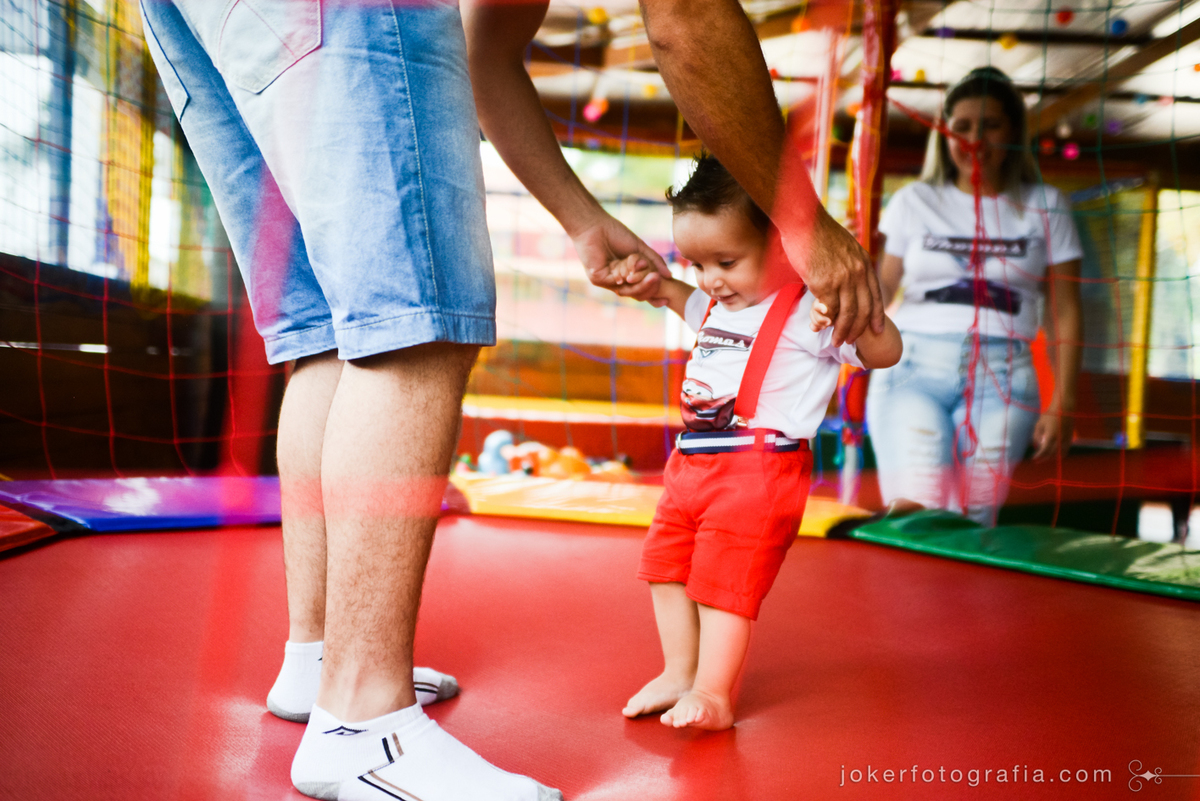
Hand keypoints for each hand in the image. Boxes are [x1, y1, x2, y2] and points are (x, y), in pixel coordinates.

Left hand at [570, 211, 669, 304]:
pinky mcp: (599, 279)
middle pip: (637, 293)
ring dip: (637, 279)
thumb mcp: (640, 248)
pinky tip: (627, 266)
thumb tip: (669, 276)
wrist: (596, 225)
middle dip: (648, 286)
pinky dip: (625, 273)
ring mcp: (608, 281)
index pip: (643, 289)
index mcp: (628, 275)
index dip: (654, 293)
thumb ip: (654, 261)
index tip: (666, 299)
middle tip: (656, 278)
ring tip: (645, 269)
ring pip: (628, 290)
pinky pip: (617, 282)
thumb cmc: (616, 233)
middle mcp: (618, 281)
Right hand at [778, 209, 883, 346]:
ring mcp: (842, 279)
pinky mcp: (824, 284)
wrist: (804, 222)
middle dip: (858, 329)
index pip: (876, 295)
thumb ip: (849, 262)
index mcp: (864, 263)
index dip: (877, 315)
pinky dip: (824, 322)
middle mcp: (858, 272)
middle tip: (850, 341)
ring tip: (836, 342)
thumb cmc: (818, 232)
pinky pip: (829, 311)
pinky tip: (817, 328)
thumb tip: (846, 275)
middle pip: (863, 309)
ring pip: (847, 314)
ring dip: (842, 332)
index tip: (877, 330)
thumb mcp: (844, 246)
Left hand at [1031, 409, 1073, 460]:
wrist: (1065, 408)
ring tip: (1045, 457)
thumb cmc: (1050, 415)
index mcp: (1050, 436)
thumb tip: (1036, 446)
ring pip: (1060, 454)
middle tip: (1038, 459)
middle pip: (1051, 454)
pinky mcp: (1071, 438)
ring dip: (1052, 457)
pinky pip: (1066, 450)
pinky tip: (1054, 453)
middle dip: (1044, 458)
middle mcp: (1059, 439)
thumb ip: (1036, 436)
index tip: (1033, 458)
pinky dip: (1060, 453)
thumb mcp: (1039, 424)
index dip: (1038, 456)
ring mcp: (1066, 439)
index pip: (1044, 451)